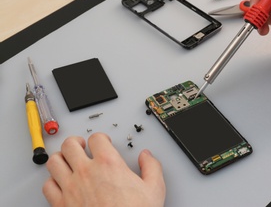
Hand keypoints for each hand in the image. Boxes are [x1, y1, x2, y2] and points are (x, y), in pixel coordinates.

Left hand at [43, 133, 165, 206]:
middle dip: (76, 142)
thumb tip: (147, 157)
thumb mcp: (154, 189)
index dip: (100, 138)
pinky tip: (61, 183)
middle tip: (81, 145)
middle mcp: (86, 172)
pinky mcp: (60, 205)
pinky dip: (52, 181)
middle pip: (70, 144)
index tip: (103, 142)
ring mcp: (70, 188)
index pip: (96, 138)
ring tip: (68, 160)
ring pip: (54, 162)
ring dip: (61, 158)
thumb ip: (152, 167)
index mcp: (108, 164)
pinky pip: (47, 186)